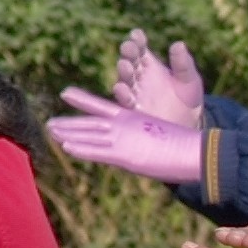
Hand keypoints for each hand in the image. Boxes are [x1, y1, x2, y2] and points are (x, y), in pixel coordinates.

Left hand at [47, 92, 203, 183]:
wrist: (196, 152)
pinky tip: (66, 147)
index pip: (103, 106)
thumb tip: (148, 141)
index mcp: (133, 118)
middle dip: (70, 124)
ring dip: (69, 134)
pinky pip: (99, 152)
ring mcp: (124, 139)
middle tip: (50, 124)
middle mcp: (125, 125)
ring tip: (51, 132)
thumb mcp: (163, 138)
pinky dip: (82, 149)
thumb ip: (148, 137)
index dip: (83, 99)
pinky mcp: (126, 155)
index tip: (66, 93)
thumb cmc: (186, 146)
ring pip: (90, 135)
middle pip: (91, 123)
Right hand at [113, 29, 205, 125]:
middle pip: (129, 60)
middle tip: (130, 48)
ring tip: (126, 65)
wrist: (189, 128)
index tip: (137, 35)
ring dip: (123, 71)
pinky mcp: (134, 111)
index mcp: (150, 66)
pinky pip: (125, 102)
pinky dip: (123, 95)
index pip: (140, 48)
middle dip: (128, 53)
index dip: (137, 40)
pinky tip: (124, 89)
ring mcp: (135, 94)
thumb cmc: (188, 101)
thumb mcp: (189, 80)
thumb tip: (178, 44)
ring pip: (124, 79)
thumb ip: (184, 64)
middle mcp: (139, 78)